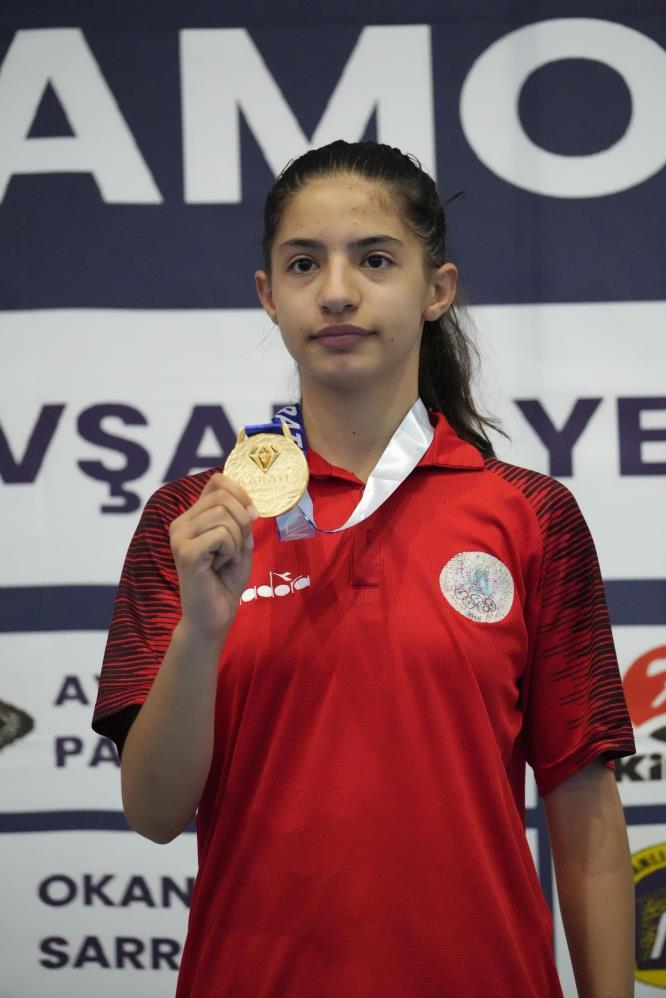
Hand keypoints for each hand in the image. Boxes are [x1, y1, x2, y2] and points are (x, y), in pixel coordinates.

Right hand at [169, 473, 257, 641]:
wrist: (214, 616)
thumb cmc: (225, 581)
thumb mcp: (239, 542)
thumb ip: (240, 517)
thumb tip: (248, 502)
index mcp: (191, 517)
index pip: (216, 481)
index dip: (240, 491)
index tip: (252, 513)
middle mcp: (180, 523)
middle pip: (223, 497)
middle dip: (243, 522)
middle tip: (236, 549)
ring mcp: (179, 537)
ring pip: (225, 516)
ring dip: (237, 540)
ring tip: (225, 559)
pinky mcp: (186, 551)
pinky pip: (222, 534)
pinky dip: (231, 550)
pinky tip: (219, 566)